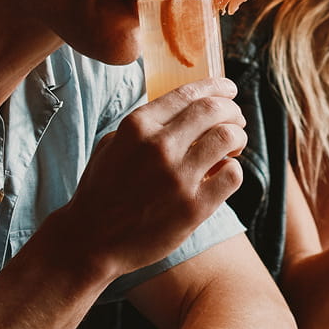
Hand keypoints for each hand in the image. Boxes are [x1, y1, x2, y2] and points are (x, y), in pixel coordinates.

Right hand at [57, 78, 246, 275]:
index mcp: (137, 126)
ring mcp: (178, 178)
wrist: (90, 241)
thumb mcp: (112, 144)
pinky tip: (224, 174)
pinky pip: (232, 175)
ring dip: (238, 137)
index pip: (188, 94)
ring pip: (228, 138)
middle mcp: (159, 147)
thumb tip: (183, 112)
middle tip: (236, 119)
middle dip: (232, 110)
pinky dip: (233, 169)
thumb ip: (145, 126)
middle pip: (214, 111)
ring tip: (234, 146)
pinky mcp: (194, 208)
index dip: (215, 87)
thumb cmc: (101, 191)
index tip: (228, 89)